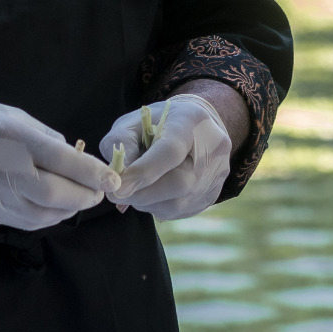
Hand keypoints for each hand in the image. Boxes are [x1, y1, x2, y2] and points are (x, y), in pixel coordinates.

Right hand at [0, 91, 108, 231]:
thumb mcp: (9, 113)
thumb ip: (44, 138)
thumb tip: (75, 160)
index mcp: (9, 133)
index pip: (62, 160)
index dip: (93, 174)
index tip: (113, 180)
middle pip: (55, 195)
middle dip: (84, 197)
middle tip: (98, 192)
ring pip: (40, 215)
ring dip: (66, 211)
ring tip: (78, 199)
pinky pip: (21, 221)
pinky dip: (44, 217)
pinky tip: (52, 207)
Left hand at [99, 93, 230, 221]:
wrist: (196, 127)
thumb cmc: (158, 123)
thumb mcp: (134, 120)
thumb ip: (120, 142)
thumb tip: (118, 177)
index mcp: (190, 121)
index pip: (170, 151)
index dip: (142, 172)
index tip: (117, 187)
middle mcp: (212, 149)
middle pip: (179, 182)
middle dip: (141, 193)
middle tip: (116, 193)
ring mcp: (215, 176)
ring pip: (177, 203)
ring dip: (147, 201)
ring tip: (135, 187)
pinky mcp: (210, 196)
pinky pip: (179, 211)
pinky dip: (157, 206)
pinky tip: (152, 191)